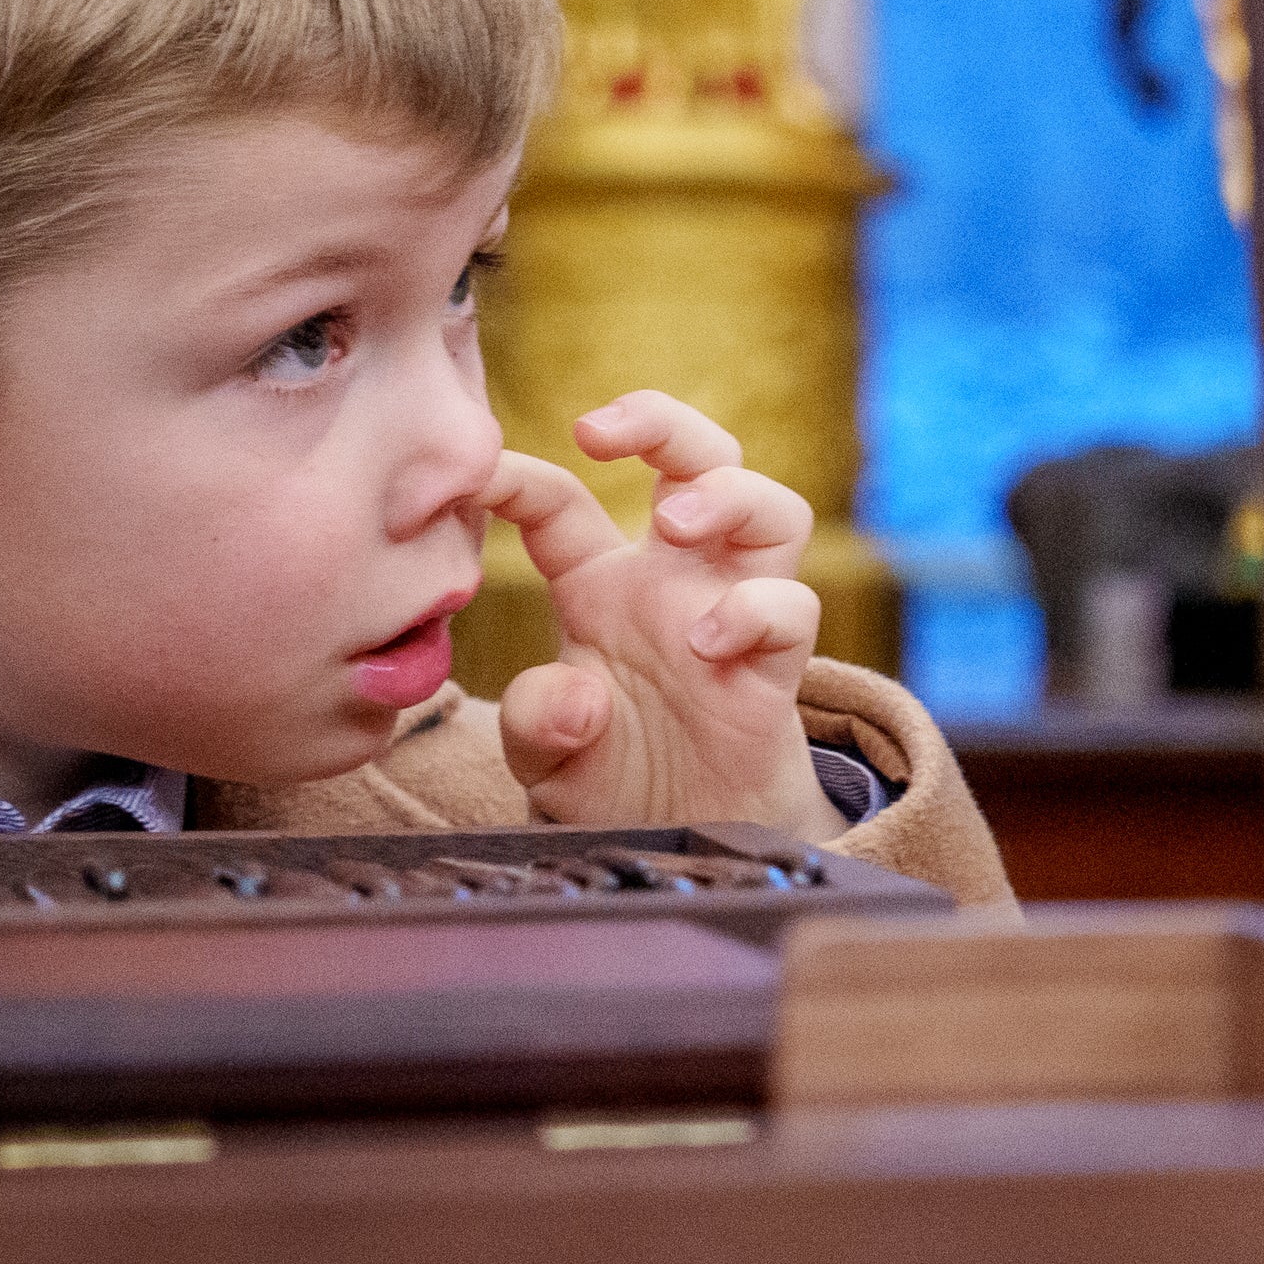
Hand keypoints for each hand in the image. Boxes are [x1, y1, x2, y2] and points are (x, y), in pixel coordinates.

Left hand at [488, 391, 836, 837]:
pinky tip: (707, 642)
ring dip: (727, 493)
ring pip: (770, 508)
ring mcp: (731, 613)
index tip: (471, 478)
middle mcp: (672, 581)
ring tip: (677, 523)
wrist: (679, 842)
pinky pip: (792, 607)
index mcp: (598, 585)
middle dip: (658, 421)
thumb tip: (577, 696)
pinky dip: (757, 608)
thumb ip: (538, 722)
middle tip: (603, 431)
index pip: (561, 503)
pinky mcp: (776, 666)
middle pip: (695, 457)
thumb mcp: (543, 756)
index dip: (513, 479)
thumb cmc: (609, 778)